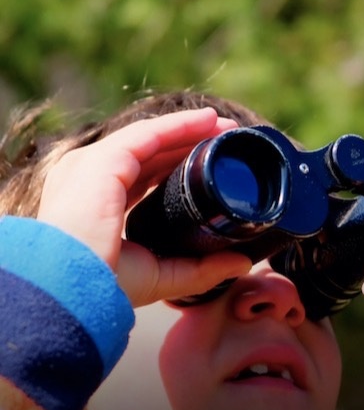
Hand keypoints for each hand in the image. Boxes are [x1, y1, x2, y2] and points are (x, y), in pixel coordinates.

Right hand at [37, 108, 251, 306]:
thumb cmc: (106, 287)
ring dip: (190, 128)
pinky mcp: (103, 159)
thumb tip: (243, 262)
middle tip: (227, 141)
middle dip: (190, 142)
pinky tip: (207, 121)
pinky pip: (149, 133)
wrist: (75, 288)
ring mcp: (93, 165)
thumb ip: (202, 269)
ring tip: (224, 127)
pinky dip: (180, 124)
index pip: (144, 175)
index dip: (179, 165)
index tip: (214, 163)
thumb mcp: (163, 276)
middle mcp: (91, 179)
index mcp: (97, 203)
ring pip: (151, 138)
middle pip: (150, 152)